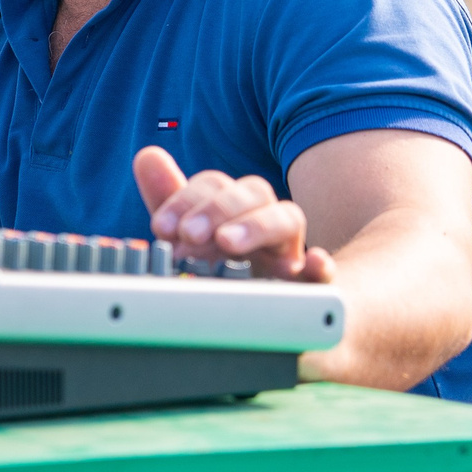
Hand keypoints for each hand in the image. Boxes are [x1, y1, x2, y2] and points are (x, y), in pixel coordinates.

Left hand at [134, 148, 334, 282]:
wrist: (258, 316)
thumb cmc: (219, 267)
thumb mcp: (187, 236)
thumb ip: (169, 198)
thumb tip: (147, 155)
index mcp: (233, 207)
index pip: (214, 185)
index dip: (186, 200)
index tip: (161, 227)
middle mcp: (263, 221)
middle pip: (253, 192)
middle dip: (218, 208)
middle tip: (189, 234)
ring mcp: (290, 251)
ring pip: (288, 218)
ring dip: (257, 225)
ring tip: (227, 242)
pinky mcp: (309, 287)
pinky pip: (324, 271)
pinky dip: (321, 265)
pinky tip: (314, 263)